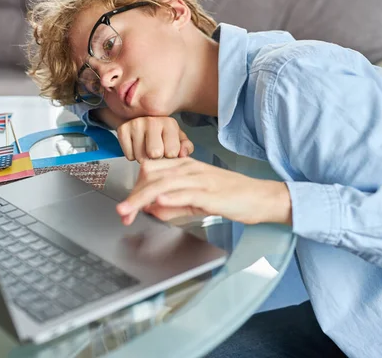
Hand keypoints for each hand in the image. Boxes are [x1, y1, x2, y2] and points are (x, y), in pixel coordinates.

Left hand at [115, 157, 291, 225]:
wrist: (260, 197)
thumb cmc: (231, 197)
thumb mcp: (197, 201)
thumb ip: (173, 204)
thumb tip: (149, 209)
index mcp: (186, 167)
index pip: (151, 171)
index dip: (134, 189)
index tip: (126, 209)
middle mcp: (191, 169)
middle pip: (153, 177)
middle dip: (133, 196)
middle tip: (121, 213)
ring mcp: (202, 179)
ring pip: (164, 184)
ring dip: (142, 198)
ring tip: (128, 210)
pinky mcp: (212, 193)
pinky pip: (188, 193)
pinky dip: (171, 197)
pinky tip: (158, 202)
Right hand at [116, 117, 193, 162]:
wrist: (141, 120)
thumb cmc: (163, 134)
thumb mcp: (178, 139)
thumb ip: (186, 147)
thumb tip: (183, 155)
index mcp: (169, 123)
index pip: (172, 152)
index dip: (170, 157)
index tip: (169, 152)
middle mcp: (152, 121)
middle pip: (154, 154)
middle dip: (157, 158)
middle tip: (157, 152)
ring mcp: (136, 124)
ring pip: (140, 157)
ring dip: (144, 158)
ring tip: (147, 149)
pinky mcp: (122, 129)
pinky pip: (129, 156)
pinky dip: (133, 156)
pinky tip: (137, 147)